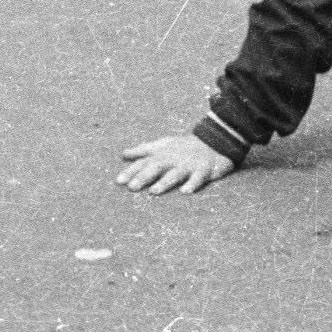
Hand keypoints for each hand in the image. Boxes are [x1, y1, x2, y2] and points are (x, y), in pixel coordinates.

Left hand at [116, 134, 237, 196]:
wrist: (213, 140)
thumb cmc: (183, 146)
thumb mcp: (162, 144)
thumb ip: (143, 150)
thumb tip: (123, 154)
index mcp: (162, 154)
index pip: (143, 162)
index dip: (131, 171)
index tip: (118, 181)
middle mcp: (173, 159)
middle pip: (156, 167)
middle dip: (143, 177)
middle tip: (131, 187)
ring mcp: (188, 164)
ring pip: (175, 174)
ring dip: (164, 182)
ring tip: (154, 191)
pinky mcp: (204, 170)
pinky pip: (198, 178)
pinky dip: (193, 184)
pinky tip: (186, 192)